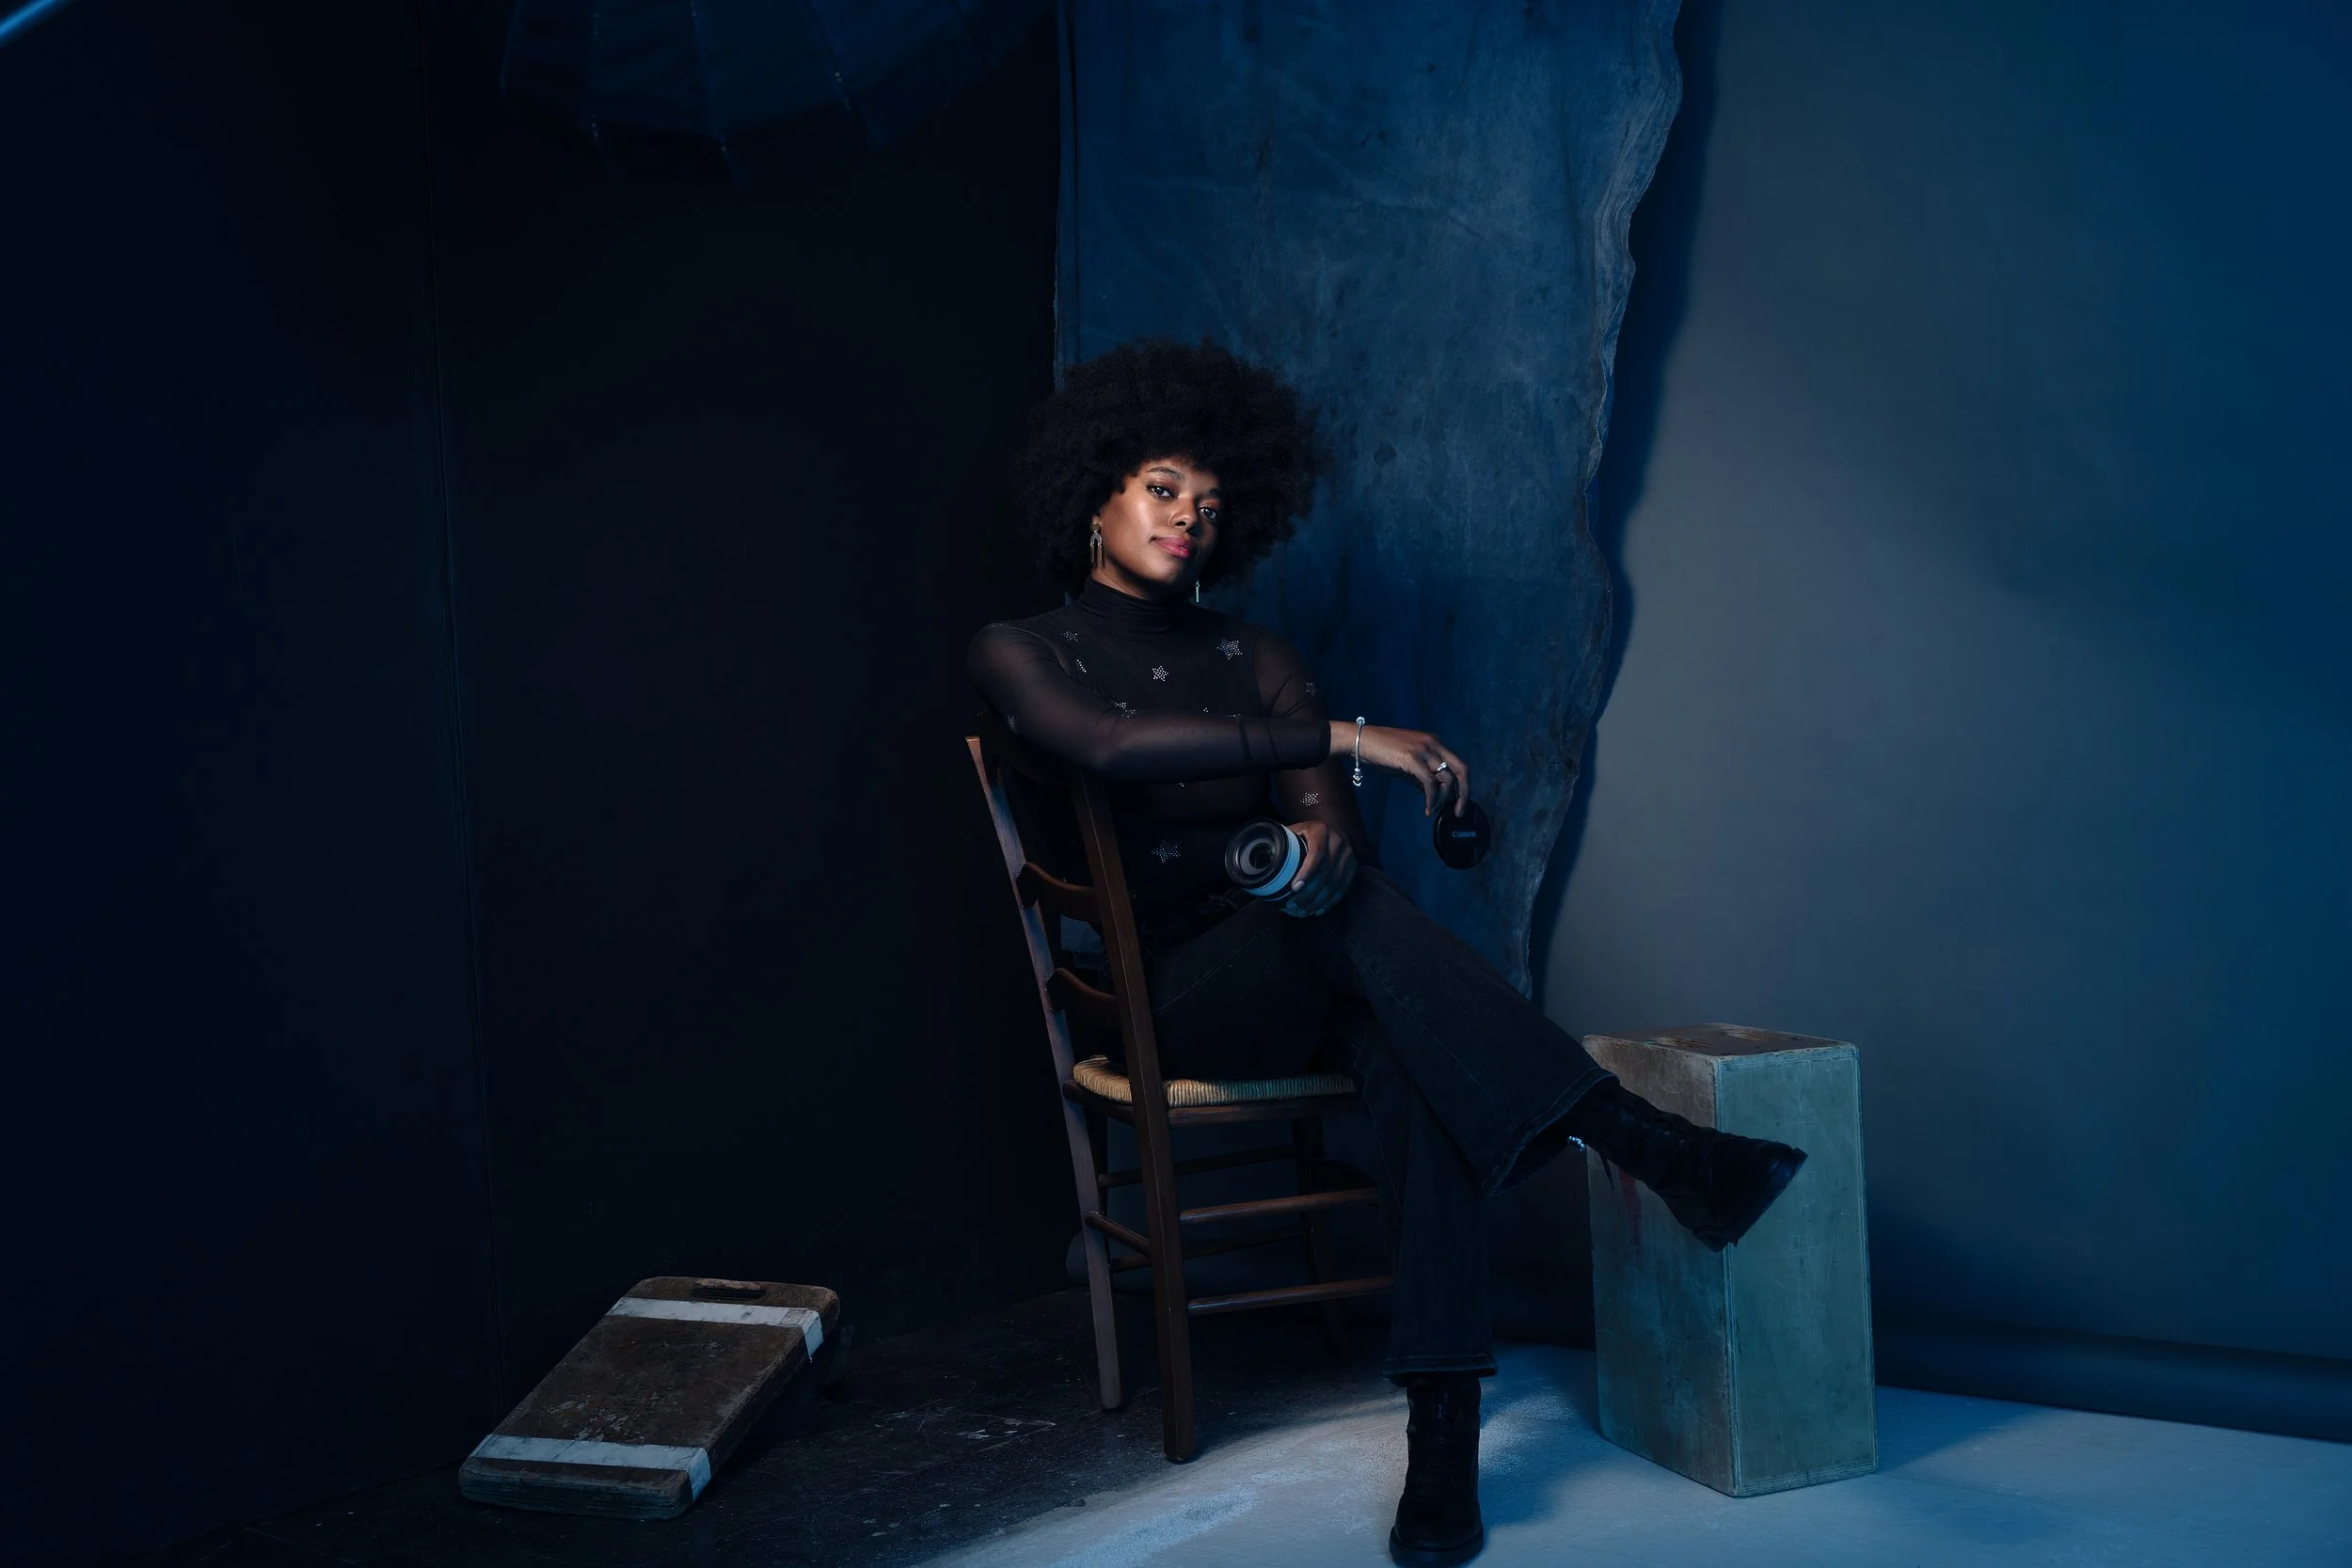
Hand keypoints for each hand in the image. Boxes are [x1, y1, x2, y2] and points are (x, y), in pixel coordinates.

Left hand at [1281, 819, 1356, 917]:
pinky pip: (1343, 888)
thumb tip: (1259, 856)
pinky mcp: (1353, 867)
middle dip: (1309, 894)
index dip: (1306, 873)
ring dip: (1318, 902)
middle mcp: (1338, 841)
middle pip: (1326, 873)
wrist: (1330, 828)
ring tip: (1302, 911)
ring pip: (1335, 884)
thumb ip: (1281, 841)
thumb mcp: (1293, 831)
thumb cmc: (1305, 833)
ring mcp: (1348, 855)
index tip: (1294, 888)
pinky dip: (1330, 902)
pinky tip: (1317, 910)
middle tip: (1294, 906)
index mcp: (1321, 831)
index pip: (1316, 854)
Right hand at [1332, 722, 1471, 818]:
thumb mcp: (1407, 763)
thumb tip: (1433, 794)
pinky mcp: (1412, 758)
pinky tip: (1427, 807)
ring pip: (1446, 779)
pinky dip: (1432, 798)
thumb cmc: (1381, 751)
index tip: (1458, 803)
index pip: (1459, 765)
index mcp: (1434, 743)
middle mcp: (1433, 744)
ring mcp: (1423, 750)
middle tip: (1458, 812)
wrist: (1360, 741)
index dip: (1463, 786)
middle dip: (1463, 794)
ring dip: (1443, 799)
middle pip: (1461, 770)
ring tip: (1433, 810)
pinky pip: (1430, 783)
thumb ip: (1422, 776)